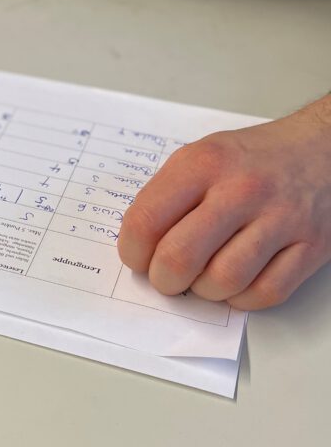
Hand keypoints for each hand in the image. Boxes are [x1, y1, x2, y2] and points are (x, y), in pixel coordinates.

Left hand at [117, 97, 330, 309]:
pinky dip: (244, 298)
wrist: (324, 148)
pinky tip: (240, 279)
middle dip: (164, 280)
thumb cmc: (254, 160)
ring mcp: (281, 219)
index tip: (140, 258)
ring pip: (223, 281)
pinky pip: (264, 293)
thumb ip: (165, 198)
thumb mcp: (201, 156)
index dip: (133, 253)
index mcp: (204, 164)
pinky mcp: (311, 246)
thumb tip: (137, 248)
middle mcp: (242, 190)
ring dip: (206, 290)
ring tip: (207, 274)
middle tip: (169, 276)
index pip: (145, 222)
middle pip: (180, 258)